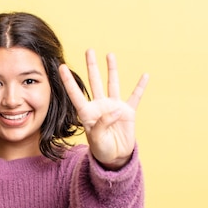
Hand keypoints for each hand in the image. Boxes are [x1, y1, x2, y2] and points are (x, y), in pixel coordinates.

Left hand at [59, 49, 148, 168]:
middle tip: (89, 50)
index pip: (76, 94)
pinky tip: (145, 75)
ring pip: (112, 84)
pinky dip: (140, 86)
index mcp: (87, 113)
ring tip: (109, 54)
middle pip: (94, 82)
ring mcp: (114, 107)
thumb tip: (114, 111)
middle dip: (91, 66)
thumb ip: (102, 125)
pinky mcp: (127, 112)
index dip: (69, 81)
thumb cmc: (101, 150)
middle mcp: (100, 106)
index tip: (62, 66)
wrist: (115, 157)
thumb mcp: (97, 140)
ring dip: (111, 69)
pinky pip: (135, 96)